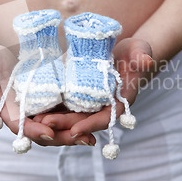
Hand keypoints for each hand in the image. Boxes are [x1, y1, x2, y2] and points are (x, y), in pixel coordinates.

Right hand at [0, 49, 95, 146]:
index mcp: (8, 112)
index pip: (21, 126)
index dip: (35, 131)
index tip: (49, 132)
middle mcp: (24, 116)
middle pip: (43, 133)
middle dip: (62, 138)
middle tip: (80, 140)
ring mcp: (38, 112)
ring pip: (56, 128)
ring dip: (73, 135)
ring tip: (90, 138)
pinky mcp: (50, 104)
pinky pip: (63, 116)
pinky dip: (77, 122)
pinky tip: (92, 124)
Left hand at [38, 38, 154, 139]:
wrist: (124, 52)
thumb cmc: (135, 52)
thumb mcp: (140, 50)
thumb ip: (142, 55)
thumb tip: (147, 61)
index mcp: (119, 102)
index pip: (105, 118)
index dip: (90, 125)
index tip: (74, 130)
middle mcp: (103, 107)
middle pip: (83, 120)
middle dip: (64, 124)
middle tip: (45, 124)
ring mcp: (90, 104)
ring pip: (71, 116)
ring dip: (54, 120)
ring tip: (35, 120)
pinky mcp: (79, 96)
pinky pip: (65, 107)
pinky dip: (51, 110)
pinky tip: (34, 110)